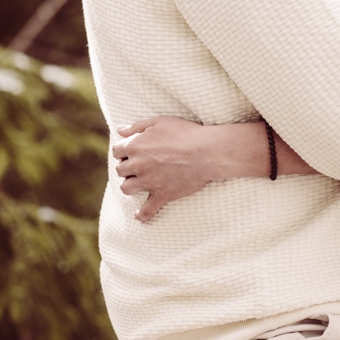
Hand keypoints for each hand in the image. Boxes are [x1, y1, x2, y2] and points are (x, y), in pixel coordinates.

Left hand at [113, 116, 314, 220]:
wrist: (219, 150)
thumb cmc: (197, 130)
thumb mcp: (165, 119)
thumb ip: (141, 123)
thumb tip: (122, 127)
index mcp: (141, 143)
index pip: (121, 147)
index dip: (126, 148)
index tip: (133, 147)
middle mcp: (143, 164)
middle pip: (123, 170)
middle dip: (128, 168)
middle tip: (139, 165)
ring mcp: (154, 183)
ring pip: (130, 188)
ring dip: (133, 186)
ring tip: (140, 183)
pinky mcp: (168, 196)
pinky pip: (152, 210)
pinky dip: (146, 216)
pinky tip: (143, 219)